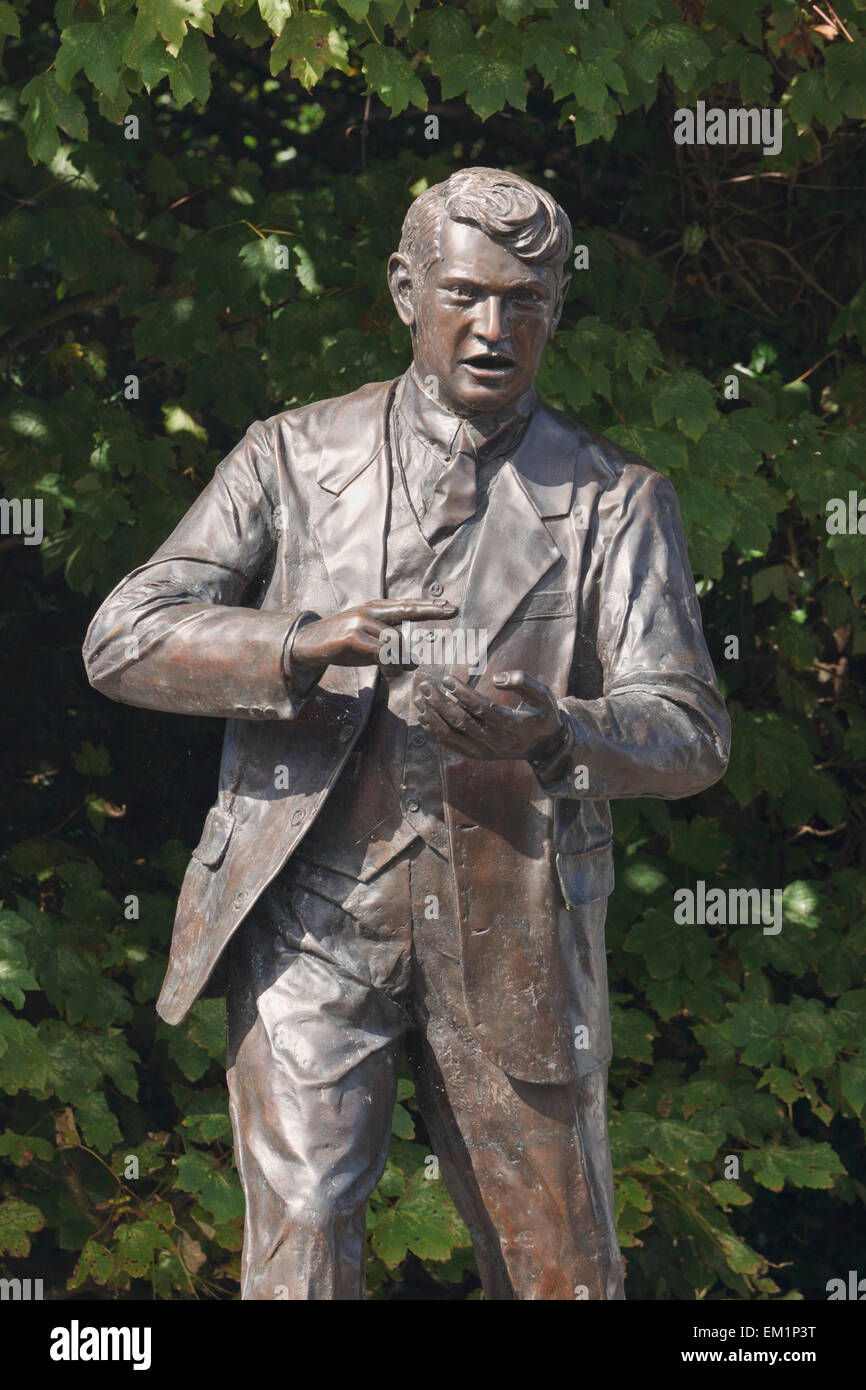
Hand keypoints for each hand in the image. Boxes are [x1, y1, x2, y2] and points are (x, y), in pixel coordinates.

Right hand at [291, 597, 457, 677]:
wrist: (307, 645)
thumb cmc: (340, 645)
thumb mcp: (368, 648)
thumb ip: (389, 650)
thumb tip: (413, 661)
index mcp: (374, 610)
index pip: (406, 606)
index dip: (428, 607)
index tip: (450, 607)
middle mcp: (369, 611)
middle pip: (407, 611)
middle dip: (430, 611)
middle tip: (451, 611)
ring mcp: (361, 621)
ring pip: (395, 640)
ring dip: (400, 660)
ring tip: (395, 673)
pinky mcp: (353, 636)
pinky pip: (382, 652)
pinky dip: (390, 665)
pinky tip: (389, 674)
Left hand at [414, 669, 565, 761]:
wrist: (544, 746)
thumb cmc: (542, 715)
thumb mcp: (544, 696)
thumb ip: (524, 682)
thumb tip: (497, 678)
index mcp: (511, 725)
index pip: (481, 708)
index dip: (463, 694)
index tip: (447, 679)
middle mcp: (495, 741)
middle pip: (461, 721)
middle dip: (440, 702)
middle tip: (425, 685)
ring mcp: (484, 751)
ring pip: (452, 735)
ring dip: (432, 716)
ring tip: (419, 698)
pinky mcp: (476, 755)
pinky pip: (451, 745)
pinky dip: (435, 731)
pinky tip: (423, 716)